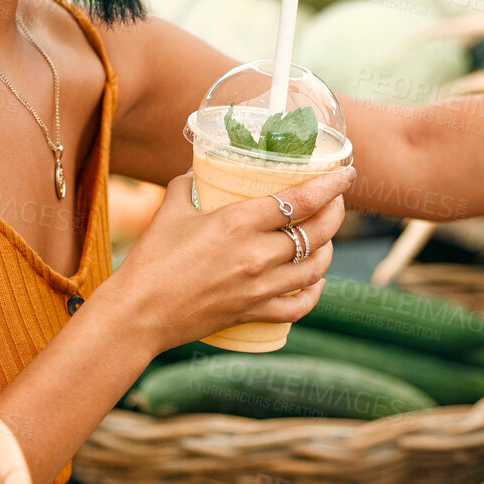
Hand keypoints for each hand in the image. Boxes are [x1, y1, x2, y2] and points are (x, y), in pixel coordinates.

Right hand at [99, 165, 353, 353]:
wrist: (137, 313)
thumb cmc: (151, 259)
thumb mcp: (171, 209)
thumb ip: (190, 184)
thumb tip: (202, 170)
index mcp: (239, 222)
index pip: (301, 199)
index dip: (331, 185)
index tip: (346, 174)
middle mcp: (257, 255)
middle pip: (318, 232)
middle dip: (336, 213)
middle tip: (337, 202)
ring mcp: (259, 287)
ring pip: (316, 268)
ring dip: (328, 250)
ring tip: (326, 238)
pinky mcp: (254, 312)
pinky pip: (299, 306)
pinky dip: (314, 293)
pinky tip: (316, 281)